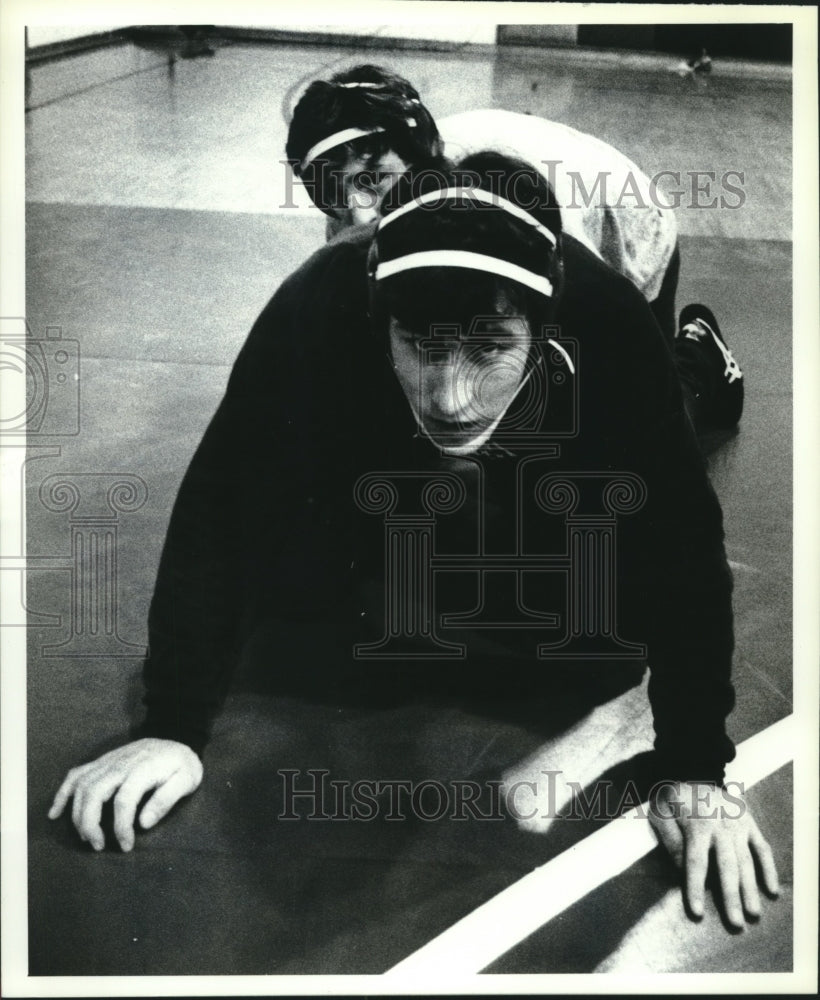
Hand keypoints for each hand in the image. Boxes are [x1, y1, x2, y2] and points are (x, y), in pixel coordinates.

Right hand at [48, 738, 202, 851]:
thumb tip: (144, 823)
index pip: (124, 801)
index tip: (126, 846)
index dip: (121, 827)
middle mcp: (121, 764)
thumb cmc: (182, 764)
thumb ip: (167, 800)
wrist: (177, 739)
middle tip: (98, 846)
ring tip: (86, 837)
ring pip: (82, 786)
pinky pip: (76, 775)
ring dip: (77, 814)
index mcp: (142, 769)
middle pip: (94, 792)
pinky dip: (62, 793)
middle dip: (90, 823)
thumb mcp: (187, 780)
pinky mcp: (102, 762)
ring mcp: (108, 761)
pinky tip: (55, 812)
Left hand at [649, 781, 778, 928]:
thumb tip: (682, 870)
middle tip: (736, 923)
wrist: (694, 769)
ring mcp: (738, 826)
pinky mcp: (749, 823)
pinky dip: (769, 869)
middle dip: (731, 897)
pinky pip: (762, 849)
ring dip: (751, 889)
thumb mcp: (660, 813)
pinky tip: (772, 890)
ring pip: (746, 862)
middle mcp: (720, 828)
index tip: (696, 912)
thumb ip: (669, 840)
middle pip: (726, 868)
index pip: (696, 863)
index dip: (695, 888)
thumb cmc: (673, 797)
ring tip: (754, 914)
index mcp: (696, 826)